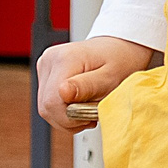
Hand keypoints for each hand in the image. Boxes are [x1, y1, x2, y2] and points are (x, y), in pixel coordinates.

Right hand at [37, 35, 153, 130]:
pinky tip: (80, 105)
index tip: (92, 113)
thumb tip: (63, 92)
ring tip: (89, 108)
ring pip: (46, 108)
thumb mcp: (112, 77)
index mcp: (65, 58)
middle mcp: (50, 60)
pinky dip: (64, 111)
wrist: (122, 49)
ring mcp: (45, 67)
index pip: (53, 102)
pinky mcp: (45, 75)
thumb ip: (89, 86)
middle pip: (47, 106)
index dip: (71, 116)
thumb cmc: (121, 61)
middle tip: (92, 113)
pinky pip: (48, 104)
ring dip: (67, 116)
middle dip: (70, 118)